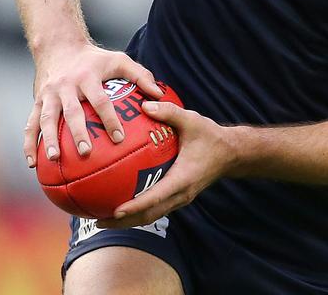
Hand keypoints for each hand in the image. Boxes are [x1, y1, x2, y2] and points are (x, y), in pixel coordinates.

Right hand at [23, 44, 163, 165]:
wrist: (58, 46)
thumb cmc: (95, 59)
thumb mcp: (119, 60)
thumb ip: (140, 75)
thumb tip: (159, 95)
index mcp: (87, 77)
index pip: (100, 100)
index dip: (109, 119)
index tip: (119, 139)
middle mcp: (66, 86)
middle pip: (72, 112)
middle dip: (78, 133)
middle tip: (86, 153)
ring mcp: (49, 95)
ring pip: (47, 119)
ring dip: (49, 140)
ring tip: (55, 159)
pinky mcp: (37, 101)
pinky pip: (31, 124)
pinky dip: (29, 143)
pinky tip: (32, 164)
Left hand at [92, 99, 235, 227]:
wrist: (230, 153)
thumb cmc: (210, 136)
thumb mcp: (192, 120)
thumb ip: (169, 112)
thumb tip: (144, 104)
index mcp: (183, 179)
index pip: (156, 197)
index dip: (136, 206)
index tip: (116, 211)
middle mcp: (180, 194)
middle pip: (148, 216)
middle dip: (122, 222)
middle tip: (97, 221)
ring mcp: (179, 198)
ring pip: (150, 216)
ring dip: (126, 221)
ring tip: (101, 220)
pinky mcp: (177, 196)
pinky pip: (154, 208)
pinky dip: (135, 211)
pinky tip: (118, 205)